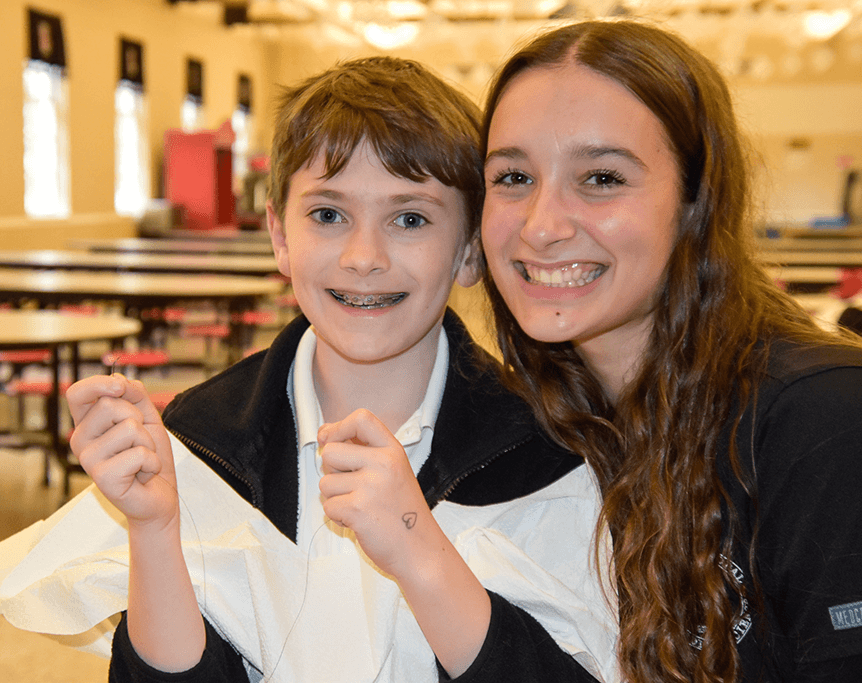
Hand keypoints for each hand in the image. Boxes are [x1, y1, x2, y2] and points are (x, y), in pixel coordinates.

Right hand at [67, 374, 177, 529]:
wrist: (159, 495)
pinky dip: (152, 462)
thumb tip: (119, 380)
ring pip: (130, 428)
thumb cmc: (149, 456)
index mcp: (87, 423)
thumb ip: (135, 396)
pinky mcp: (102, 477)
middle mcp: (80, 440)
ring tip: (142, 459)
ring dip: (148, 443)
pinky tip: (143, 474)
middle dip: (139, 419)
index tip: (119, 387)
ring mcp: (88, 459)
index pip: (77, 393)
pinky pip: (139, 453)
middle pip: (111, 404)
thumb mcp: (146, 418)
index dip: (98, 383)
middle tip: (140, 441)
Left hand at [317, 408, 434, 576]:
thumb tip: (326, 436)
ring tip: (360, 507)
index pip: (361, 419)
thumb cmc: (404, 515)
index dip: (339, 427)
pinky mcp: (357, 509)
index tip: (329, 438)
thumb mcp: (394, 471)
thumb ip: (365, 452)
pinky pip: (327, 506)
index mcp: (393, 451)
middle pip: (331, 451)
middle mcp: (383, 464)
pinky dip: (337, 517)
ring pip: (325, 482)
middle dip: (332, 471)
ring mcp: (370, 486)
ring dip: (336, 497)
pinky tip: (358, 520)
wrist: (420, 550)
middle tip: (353, 487)